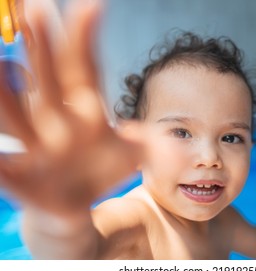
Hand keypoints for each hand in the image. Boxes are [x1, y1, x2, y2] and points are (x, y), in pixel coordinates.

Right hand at [0, 0, 142, 215]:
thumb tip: (179, 150)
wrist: (72, 206)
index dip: (86, 39)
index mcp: (85, 110)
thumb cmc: (101, 170)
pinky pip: (0, 160)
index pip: (84, 68)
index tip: (93, 5)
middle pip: (50, 79)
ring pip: (17, 112)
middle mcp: (57, 120)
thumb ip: (152, 148)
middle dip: (43, 45)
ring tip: (2, 62)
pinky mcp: (16, 175)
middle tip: (37, 6)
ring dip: (6, 91)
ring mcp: (34, 145)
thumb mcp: (131, 157)